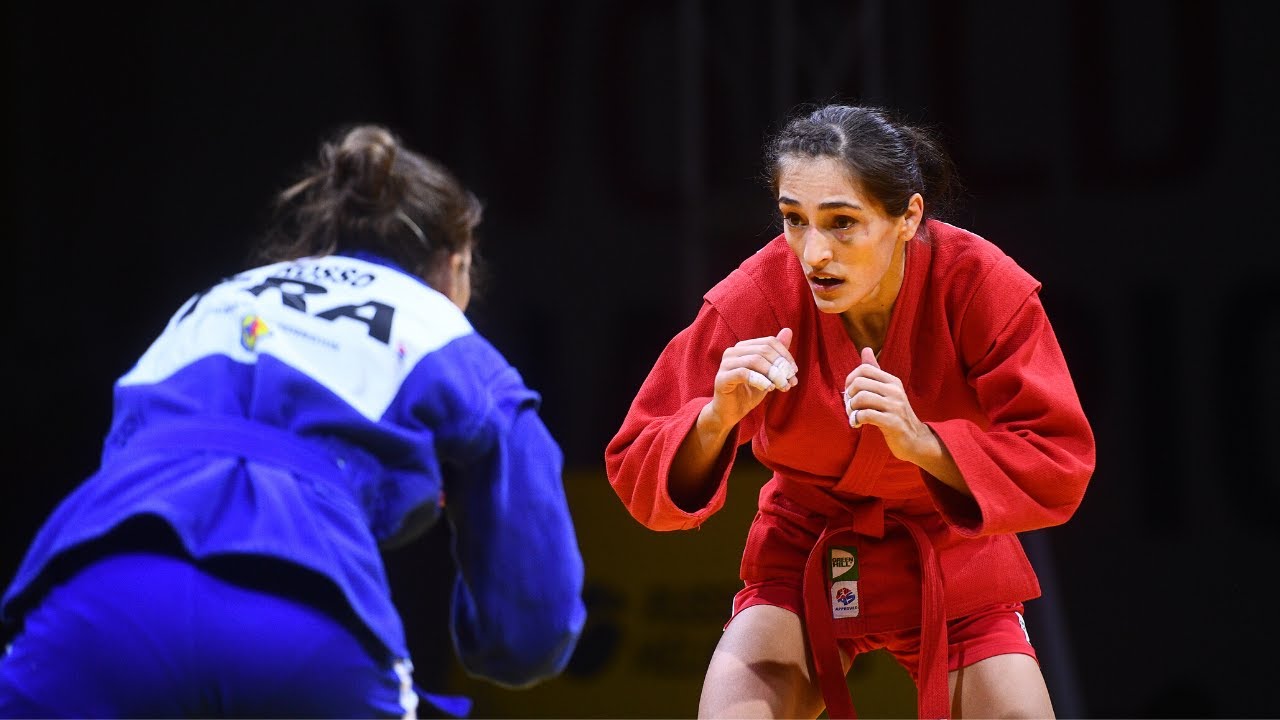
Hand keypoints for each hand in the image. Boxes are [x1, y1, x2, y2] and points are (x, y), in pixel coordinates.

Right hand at [707, 327, 797, 426]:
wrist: (731, 412)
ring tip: (781, 386)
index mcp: (743, 347)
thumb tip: (788, 330)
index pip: (769, 342)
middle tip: (790, 382)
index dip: (785, 355)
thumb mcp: (768, 373)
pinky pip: (744, 373)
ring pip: (755, 360)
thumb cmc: (749, 391)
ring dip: (773, 374)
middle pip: (763, 350)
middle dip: (781, 367)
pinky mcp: (722, 378)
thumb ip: (776, 353)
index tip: (794, 372)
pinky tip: (768, 389)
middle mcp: (733, 351)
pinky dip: (760, 381)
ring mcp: (726, 364)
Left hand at [843, 347, 930, 461]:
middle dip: (849, 395)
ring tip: (854, 416)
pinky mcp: (893, 422)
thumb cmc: (895, 414)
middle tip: (850, 407)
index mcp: (892, 381)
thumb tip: (866, 349)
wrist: (915, 439)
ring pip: (861, 398)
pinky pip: (866, 415)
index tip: (850, 393)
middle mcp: (894, 391)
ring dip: (851, 409)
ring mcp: (895, 406)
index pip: (864, 369)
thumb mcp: (887, 391)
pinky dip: (856, 419)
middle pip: (859, 382)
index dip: (850, 380)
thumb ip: (875, 372)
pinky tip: (858, 423)